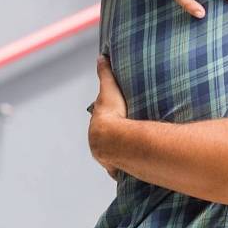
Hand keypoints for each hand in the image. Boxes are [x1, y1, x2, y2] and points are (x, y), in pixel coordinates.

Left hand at [89, 56, 128, 179]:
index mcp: (96, 128)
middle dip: (113, 141)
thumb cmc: (111, 114)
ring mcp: (107, 158)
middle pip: (106, 142)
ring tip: (130, 155)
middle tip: (124, 138)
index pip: (101, 124)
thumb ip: (105, 73)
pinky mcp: (116, 169)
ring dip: (119, 156)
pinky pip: (121, 170)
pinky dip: (125, 170)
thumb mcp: (109, 89)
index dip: (108, 122)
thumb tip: (101, 56)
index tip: (114, 122)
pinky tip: (132, 171)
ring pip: (113, 157)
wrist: (113, 139)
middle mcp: (98, 145)